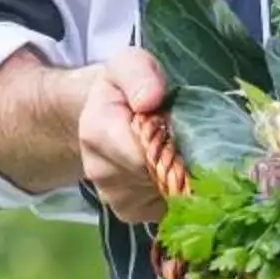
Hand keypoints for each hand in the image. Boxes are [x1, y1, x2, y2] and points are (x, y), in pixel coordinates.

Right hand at [75, 48, 171, 221]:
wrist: (103, 117)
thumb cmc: (122, 90)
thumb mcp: (129, 65)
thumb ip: (139, 74)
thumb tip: (149, 99)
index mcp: (98, 132)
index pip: (145, 156)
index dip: (174, 143)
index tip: (180, 126)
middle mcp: (101, 171)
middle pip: (161, 177)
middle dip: (181, 158)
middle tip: (182, 136)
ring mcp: (115, 197)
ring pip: (169, 194)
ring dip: (180, 174)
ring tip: (172, 150)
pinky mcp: (131, 213)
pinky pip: (168, 207)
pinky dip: (177, 190)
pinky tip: (169, 169)